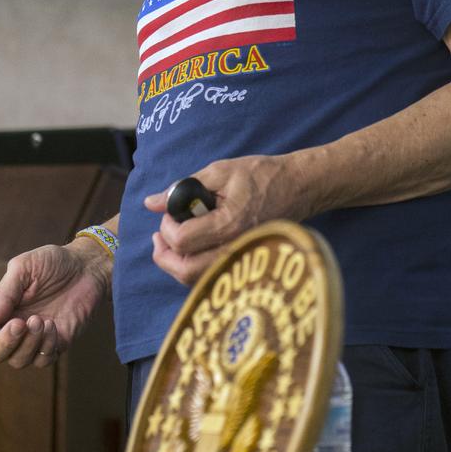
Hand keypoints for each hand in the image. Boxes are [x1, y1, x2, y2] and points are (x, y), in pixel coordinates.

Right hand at [0, 240, 111, 369]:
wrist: (87, 266)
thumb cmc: (53, 262)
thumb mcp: (24, 267)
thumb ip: (5, 293)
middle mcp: (12, 327)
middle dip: (4, 343)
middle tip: (20, 323)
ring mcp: (33, 338)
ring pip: (18, 361)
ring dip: (27, 345)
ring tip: (41, 320)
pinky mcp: (55, 343)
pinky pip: (43, 360)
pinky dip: (45, 347)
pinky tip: (53, 326)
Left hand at [145, 154, 307, 285]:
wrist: (299, 187)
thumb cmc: (263, 175)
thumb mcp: (221, 171)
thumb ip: (184, 187)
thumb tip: (151, 202)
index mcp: (229, 224)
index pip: (183, 240)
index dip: (166, 227)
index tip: (169, 212)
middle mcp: (235, 249)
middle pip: (185, 270)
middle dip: (164, 254)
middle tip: (158, 236)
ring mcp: (241, 260)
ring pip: (196, 280)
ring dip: (176, 264)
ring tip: (169, 242)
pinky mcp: (244, 263)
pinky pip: (209, 277)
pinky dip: (192, 268)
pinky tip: (189, 250)